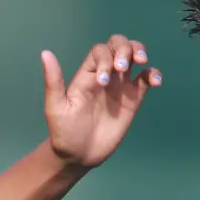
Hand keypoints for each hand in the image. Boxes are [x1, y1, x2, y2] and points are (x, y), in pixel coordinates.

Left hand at [41, 34, 161, 167]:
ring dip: (139, 52)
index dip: (105, 59)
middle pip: (118, 45)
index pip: (99, 51)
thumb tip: (45, 53)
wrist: (79, 154)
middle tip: (123, 67)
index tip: (103, 83)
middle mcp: (104, 75)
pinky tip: (154, 81)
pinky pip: (146, 79)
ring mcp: (120, 86)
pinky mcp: (133, 99)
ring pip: (134, 57)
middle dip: (125, 48)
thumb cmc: (64, 130)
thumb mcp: (56, 106)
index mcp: (86, 75)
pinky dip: (153, 74)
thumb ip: (53, 80)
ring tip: (142, 63)